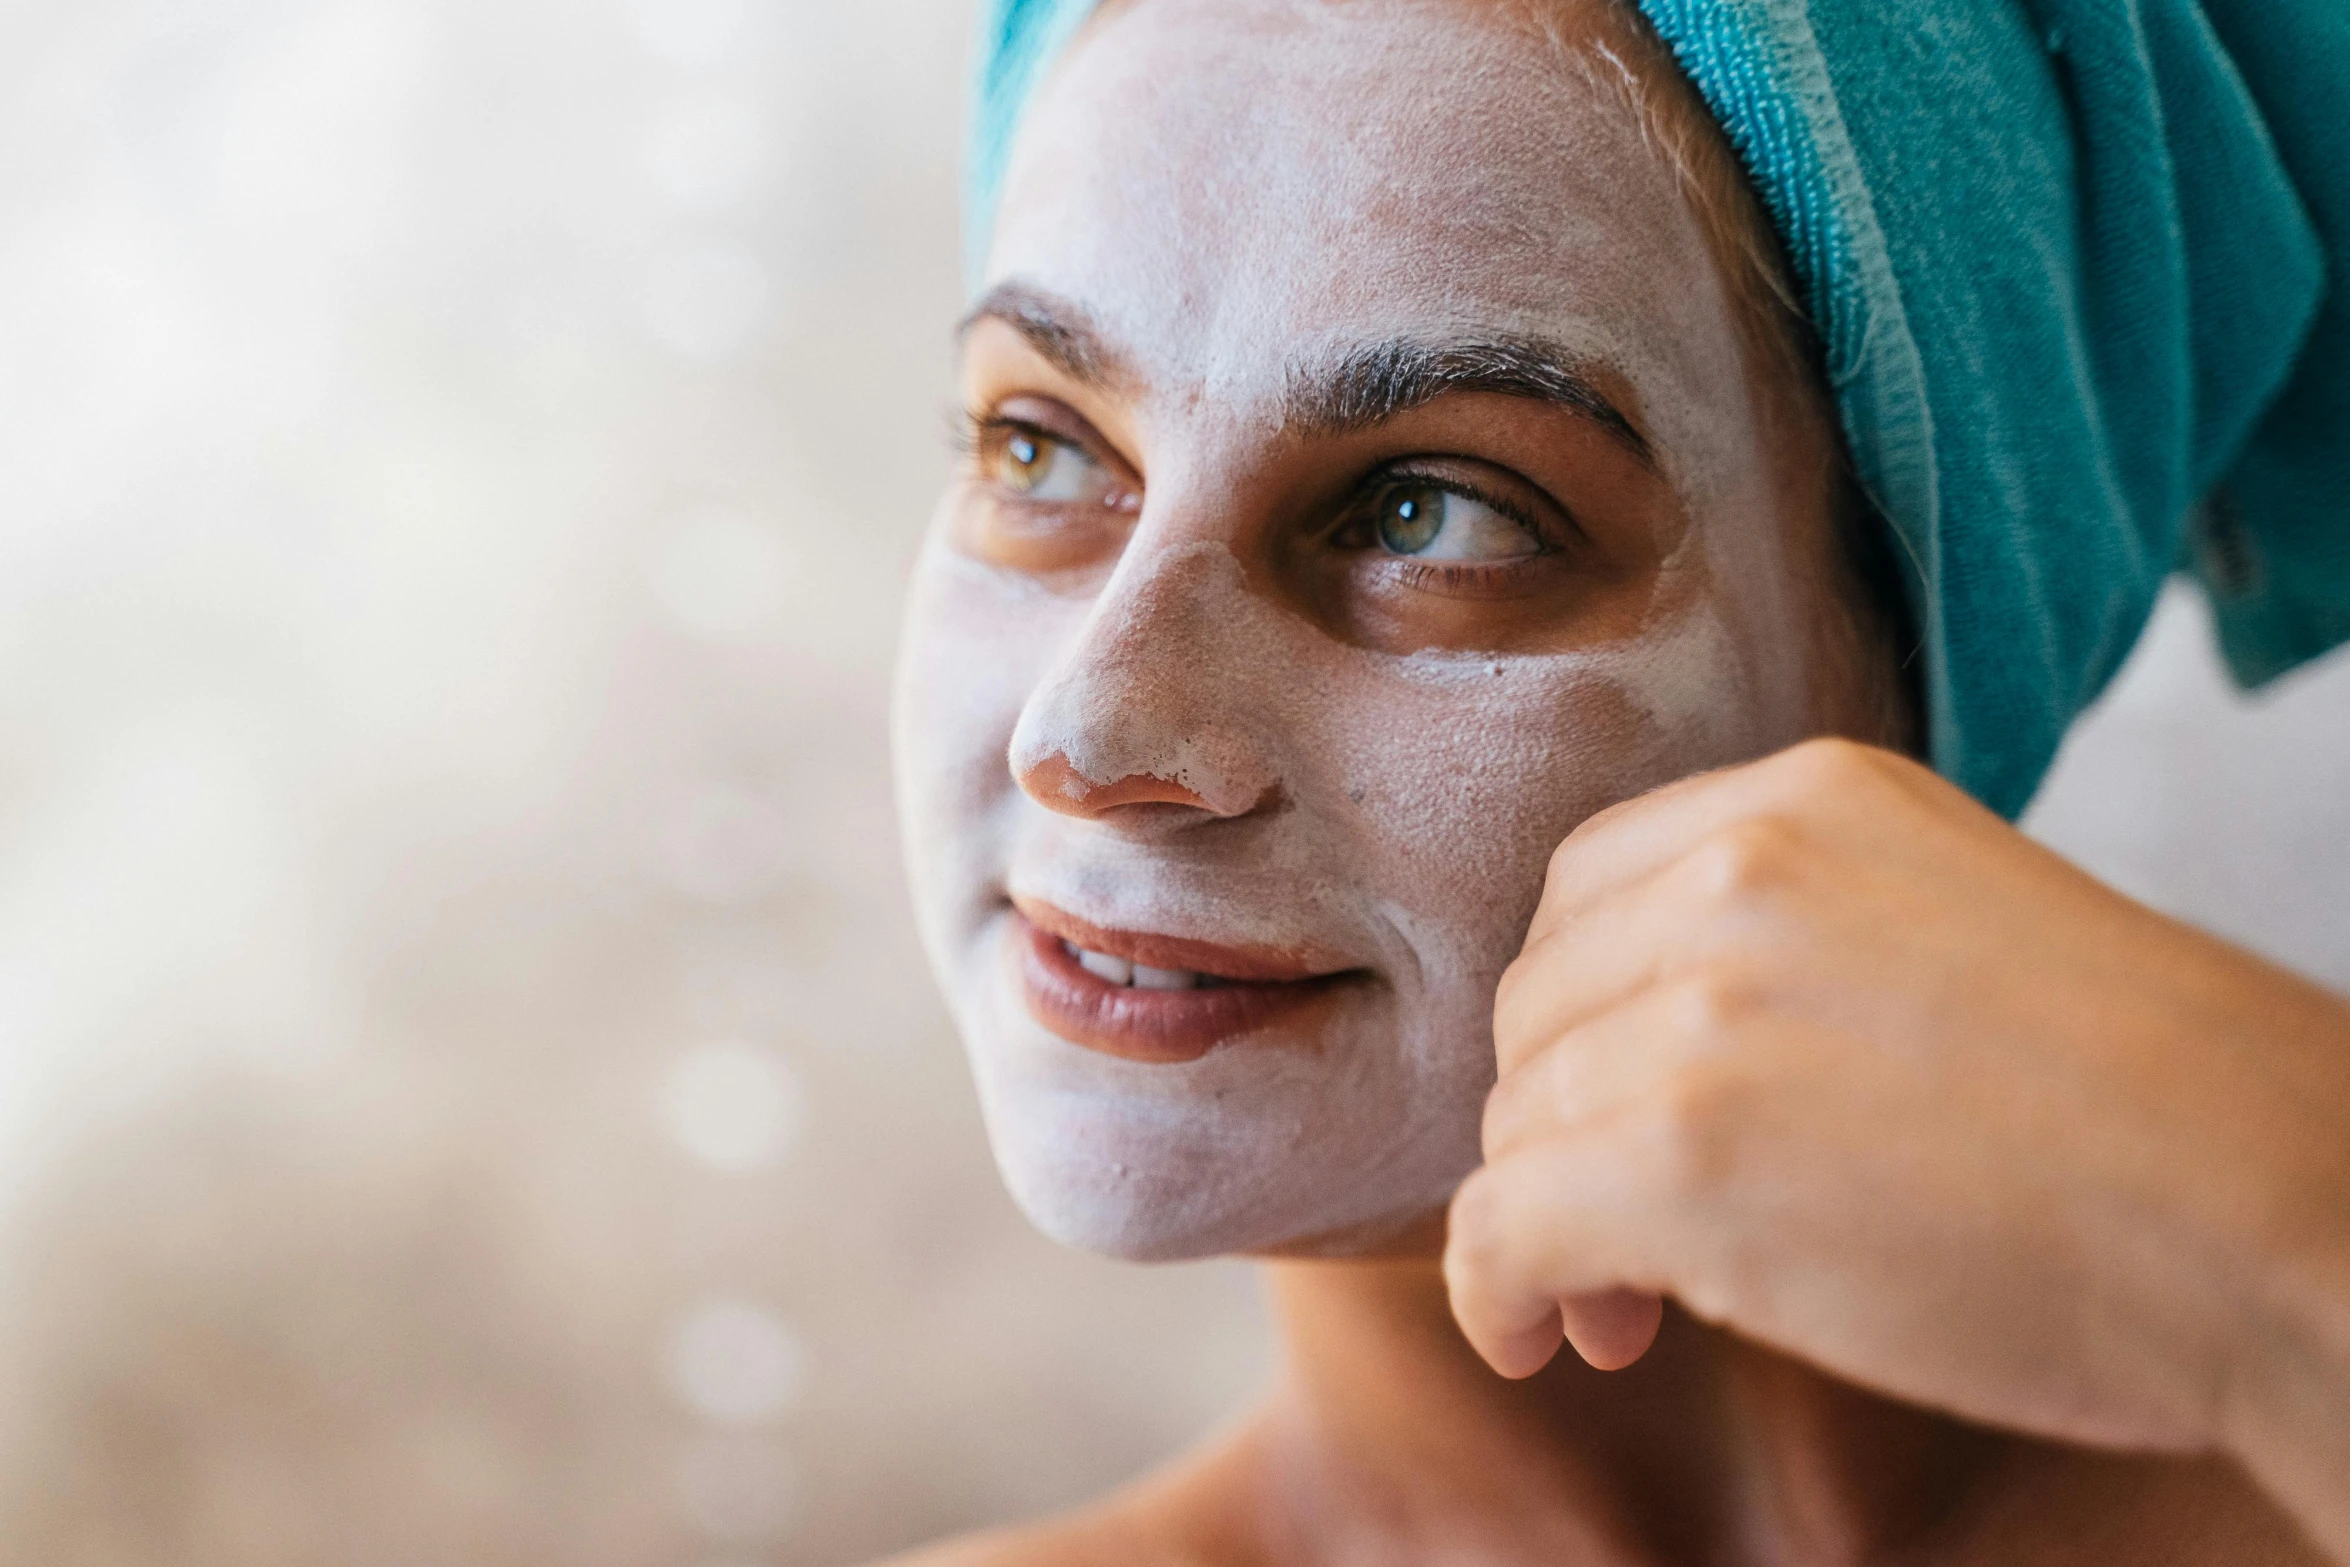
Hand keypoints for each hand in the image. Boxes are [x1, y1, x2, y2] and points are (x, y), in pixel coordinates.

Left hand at [1442, 741, 2349, 1535]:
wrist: (2272, 1208)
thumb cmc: (2144, 1105)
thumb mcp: (1949, 925)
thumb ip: (1793, 941)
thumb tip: (1642, 1046)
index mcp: (1803, 802)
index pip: (1587, 891)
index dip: (1577, 1010)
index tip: (1608, 1097)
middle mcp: (1733, 877)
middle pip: (1541, 1007)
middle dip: (1558, 1121)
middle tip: (1616, 1230)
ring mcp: (1700, 1012)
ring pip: (1518, 1118)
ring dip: (1543, 1216)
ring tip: (1616, 1307)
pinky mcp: (1680, 1158)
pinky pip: (1500, 1225)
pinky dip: (1495, 1289)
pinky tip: (1535, 1335)